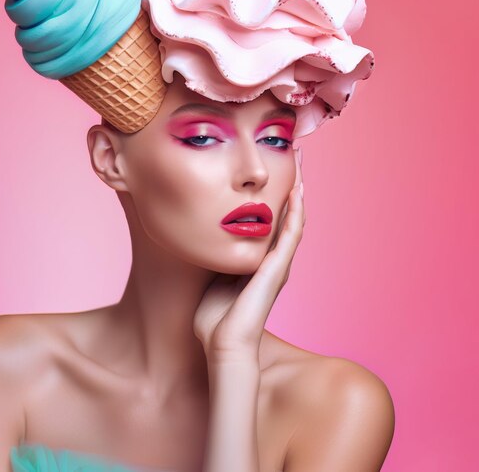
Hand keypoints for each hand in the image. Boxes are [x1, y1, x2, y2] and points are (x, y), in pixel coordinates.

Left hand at [193, 148, 304, 361]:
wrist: (222, 344)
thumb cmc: (214, 317)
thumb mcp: (213, 277)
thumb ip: (215, 258)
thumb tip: (201, 238)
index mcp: (257, 263)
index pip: (270, 223)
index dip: (273, 197)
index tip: (271, 172)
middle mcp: (273, 261)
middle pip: (286, 217)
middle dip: (290, 188)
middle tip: (294, 159)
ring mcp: (278, 265)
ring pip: (294, 221)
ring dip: (298, 193)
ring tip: (301, 167)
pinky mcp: (278, 269)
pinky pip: (291, 234)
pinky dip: (296, 212)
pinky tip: (298, 191)